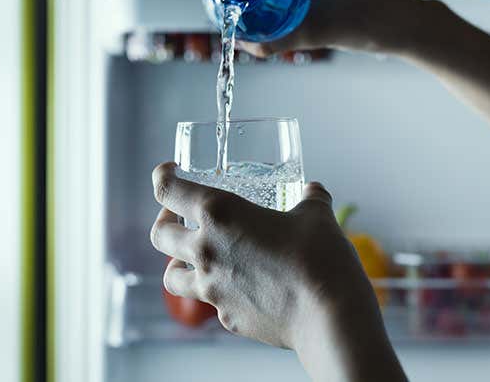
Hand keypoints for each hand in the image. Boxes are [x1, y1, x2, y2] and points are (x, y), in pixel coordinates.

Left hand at [150, 162, 405, 380]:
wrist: (330, 317)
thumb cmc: (321, 258)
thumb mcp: (317, 215)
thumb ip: (310, 198)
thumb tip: (313, 191)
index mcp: (220, 214)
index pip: (169, 190)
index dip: (162, 176)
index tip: (168, 171)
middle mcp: (206, 251)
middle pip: (159, 234)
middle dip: (164, 220)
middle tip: (176, 215)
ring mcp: (212, 289)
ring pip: (171, 277)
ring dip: (176, 263)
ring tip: (192, 257)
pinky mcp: (227, 317)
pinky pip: (209, 302)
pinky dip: (216, 292)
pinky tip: (237, 286)